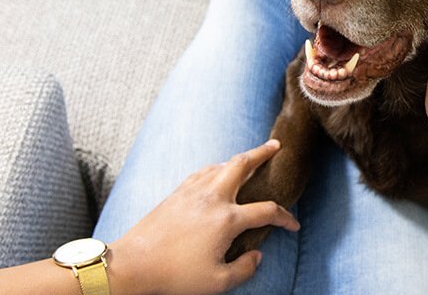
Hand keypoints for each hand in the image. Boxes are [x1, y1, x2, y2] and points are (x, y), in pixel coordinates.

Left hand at [107, 140, 300, 294]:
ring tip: (250, 158)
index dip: (285, 217)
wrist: (134, 263)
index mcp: (227, 219)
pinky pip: (203, 171)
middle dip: (263, 152)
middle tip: (276, 145)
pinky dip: (217, 167)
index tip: (293, 224)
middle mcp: (213, 198)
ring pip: (221, 164)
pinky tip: (218, 172)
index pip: (267, 211)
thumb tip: (257, 255)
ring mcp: (193, 191)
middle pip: (243, 164)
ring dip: (240, 158)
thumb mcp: (218, 282)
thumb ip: (244, 269)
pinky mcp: (177, 192)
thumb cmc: (175, 275)